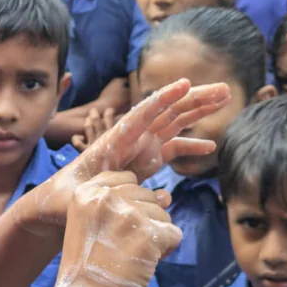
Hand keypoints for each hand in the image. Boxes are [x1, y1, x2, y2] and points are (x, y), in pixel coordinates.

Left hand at [14, 79, 229, 233]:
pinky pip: (172, 149)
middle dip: (194, 99)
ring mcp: (139, 147)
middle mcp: (130, 138)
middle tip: (225, 89)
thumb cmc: (65, 198)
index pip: (140, 115)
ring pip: (173, 124)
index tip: (185, 84)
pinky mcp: (145, 161)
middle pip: (165, 112)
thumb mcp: (79, 195)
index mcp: (113, 141)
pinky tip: (212, 146)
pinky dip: (190, 146)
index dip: (162, 99)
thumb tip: (128, 192)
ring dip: (199, 112)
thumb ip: (99, 193)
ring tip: (226, 99)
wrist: (60, 202)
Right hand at [52, 172, 179, 286]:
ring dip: (155, 235)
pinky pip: (174, 233)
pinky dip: (166, 250)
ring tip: (132, 255)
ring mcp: (128, 215)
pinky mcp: (148, 234)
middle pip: (146, 195)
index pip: (126, 180)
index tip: (113, 228)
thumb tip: (167, 194)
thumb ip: (119, 203)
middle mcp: (105, 197)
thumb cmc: (87, 265)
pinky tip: (145, 262)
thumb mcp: (87, 222)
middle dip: (143, 220)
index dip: (128, 204)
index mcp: (85, 192)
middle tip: (123, 246)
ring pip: (162, 212)